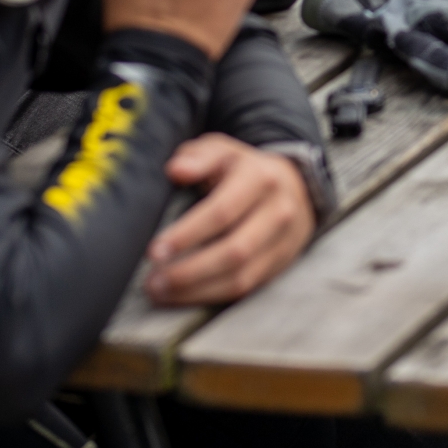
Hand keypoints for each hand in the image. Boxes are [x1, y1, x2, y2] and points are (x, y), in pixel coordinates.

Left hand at [144, 136, 314, 304]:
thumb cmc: (244, 169)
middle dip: (189, 271)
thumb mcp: (222, 151)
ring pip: (241, 277)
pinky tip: (184, 295)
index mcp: (260, 179)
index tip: (154, 251)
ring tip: (162, 292)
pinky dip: (212, 296)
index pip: (222, 212)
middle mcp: (277, 212)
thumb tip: (176, 170)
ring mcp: (282, 242)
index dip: (187, 234)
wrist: (294, 187)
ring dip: (197, 290)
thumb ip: (198, 157)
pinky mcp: (279, 265)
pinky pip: (245, 288)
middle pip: (234, 251)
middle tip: (152, 282)